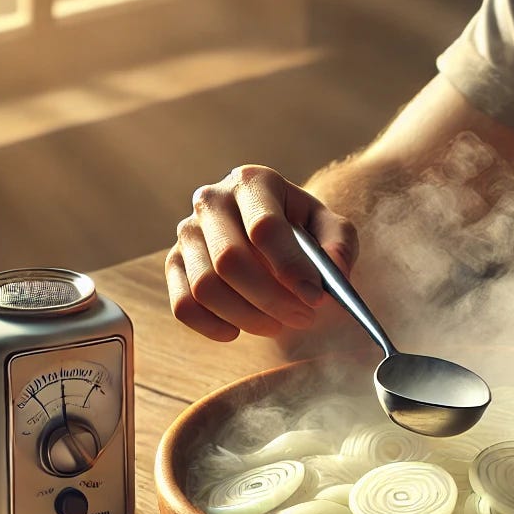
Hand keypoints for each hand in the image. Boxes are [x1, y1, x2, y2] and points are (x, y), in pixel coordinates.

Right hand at [164, 165, 357, 340]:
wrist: (270, 231)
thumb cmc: (302, 230)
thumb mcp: (330, 228)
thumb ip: (340, 245)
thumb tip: (335, 270)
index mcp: (254, 182)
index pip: (264, 227)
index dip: (291, 268)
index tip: (315, 298)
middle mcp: (211, 200)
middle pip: (230, 261)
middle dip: (271, 299)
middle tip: (303, 318)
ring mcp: (188, 232)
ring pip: (206, 287)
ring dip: (247, 317)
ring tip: (278, 325)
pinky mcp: (174, 262)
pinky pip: (184, 304)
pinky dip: (212, 326)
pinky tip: (238, 330)